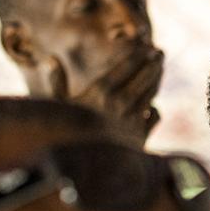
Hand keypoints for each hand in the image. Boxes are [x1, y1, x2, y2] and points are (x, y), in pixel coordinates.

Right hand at [48, 44, 163, 142]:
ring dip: (157, 80)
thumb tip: (50, 58)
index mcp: (101, 92)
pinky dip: (154, 108)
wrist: (84, 166)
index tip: (145, 45)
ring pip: (151, 94)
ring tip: (159, 68)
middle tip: (159, 52)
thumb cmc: (66, 132)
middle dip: (153, 63)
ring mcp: (133, 121)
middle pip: (144, 78)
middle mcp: (120, 105)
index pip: (125, 67)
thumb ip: (56, 82)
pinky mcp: (141, 138)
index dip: (138, 54)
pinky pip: (154, 116)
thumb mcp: (57, 107)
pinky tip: (151, 104)